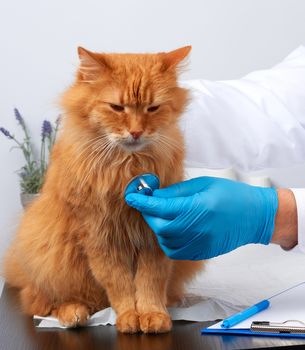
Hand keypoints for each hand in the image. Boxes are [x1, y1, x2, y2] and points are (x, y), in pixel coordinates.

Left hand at [125, 176, 277, 259]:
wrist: (254, 216)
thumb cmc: (230, 194)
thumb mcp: (202, 184)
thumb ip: (176, 192)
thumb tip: (154, 194)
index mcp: (198, 207)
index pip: (161, 207)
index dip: (143, 201)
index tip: (131, 196)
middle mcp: (197, 228)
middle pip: (159, 226)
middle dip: (149, 215)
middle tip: (149, 204)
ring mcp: (200, 243)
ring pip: (165, 240)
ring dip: (158, 227)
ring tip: (164, 215)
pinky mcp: (201, 252)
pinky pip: (174, 250)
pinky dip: (168, 239)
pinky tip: (173, 228)